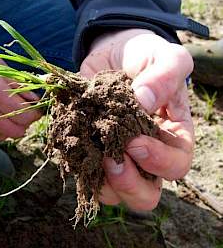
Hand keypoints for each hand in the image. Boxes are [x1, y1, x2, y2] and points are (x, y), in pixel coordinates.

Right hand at [0, 32, 41, 139]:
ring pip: (3, 136)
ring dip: (10, 127)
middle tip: (24, 113)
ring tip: (8, 114)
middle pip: (17, 131)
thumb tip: (33, 98)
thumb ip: (16, 83)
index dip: (35, 114)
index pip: (26, 115)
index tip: (36, 110)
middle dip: (25, 124)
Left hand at [80, 29, 193, 210]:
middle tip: (111, 160)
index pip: (175, 166)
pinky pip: (84, 172)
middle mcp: (145, 154)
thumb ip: (165, 76)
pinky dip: (77, 165)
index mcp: (171, 137)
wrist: (114, 53)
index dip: (159, 163)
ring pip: (113, 192)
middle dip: (129, 184)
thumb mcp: (165, 57)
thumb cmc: (145, 56)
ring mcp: (116, 154)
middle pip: (145, 194)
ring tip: (91, 152)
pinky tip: (72, 144)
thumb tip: (144, 102)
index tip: (136, 142)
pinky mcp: (91, 148)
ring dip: (100, 181)